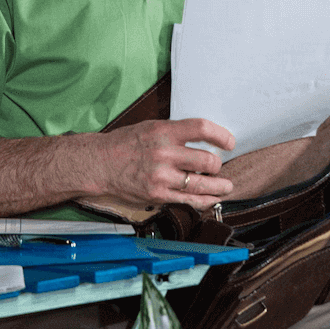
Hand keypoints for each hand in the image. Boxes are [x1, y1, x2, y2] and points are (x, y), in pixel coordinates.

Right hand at [93, 118, 235, 211]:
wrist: (100, 164)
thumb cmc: (125, 143)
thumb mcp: (150, 127)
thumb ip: (175, 132)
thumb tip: (203, 138)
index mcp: (163, 131)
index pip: (202, 129)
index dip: (221, 135)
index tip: (229, 142)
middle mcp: (164, 153)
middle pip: (207, 160)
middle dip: (218, 165)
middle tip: (218, 166)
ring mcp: (161, 177)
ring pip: (202, 183)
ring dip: (219, 186)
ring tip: (226, 186)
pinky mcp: (158, 195)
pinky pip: (189, 200)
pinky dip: (204, 200)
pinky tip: (212, 198)